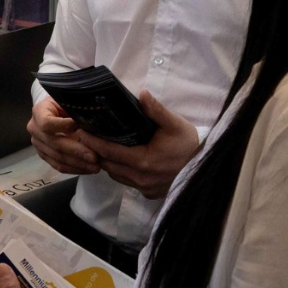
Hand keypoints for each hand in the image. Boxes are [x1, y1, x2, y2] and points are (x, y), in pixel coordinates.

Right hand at [28, 96, 100, 174]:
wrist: (59, 111)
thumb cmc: (67, 104)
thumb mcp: (70, 102)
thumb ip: (76, 110)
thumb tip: (90, 122)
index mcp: (38, 112)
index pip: (47, 123)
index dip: (63, 126)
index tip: (81, 127)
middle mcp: (34, 129)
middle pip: (54, 143)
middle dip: (76, 151)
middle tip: (94, 156)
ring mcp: (38, 144)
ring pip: (57, 157)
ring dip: (78, 163)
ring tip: (95, 166)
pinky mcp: (45, 155)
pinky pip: (58, 166)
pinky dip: (75, 168)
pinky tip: (88, 169)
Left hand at [78, 91, 199, 198]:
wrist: (207, 169)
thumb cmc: (190, 145)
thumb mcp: (175, 124)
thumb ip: (156, 110)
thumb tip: (142, 94)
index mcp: (142, 161)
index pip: (108, 151)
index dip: (92, 141)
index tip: (80, 131)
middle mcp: (139, 178)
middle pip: (108, 164)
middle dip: (95, 151)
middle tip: (86, 136)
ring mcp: (144, 187)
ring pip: (115, 174)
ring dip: (107, 161)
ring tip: (99, 146)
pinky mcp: (148, 193)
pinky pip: (126, 181)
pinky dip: (119, 170)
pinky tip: (120, 159)